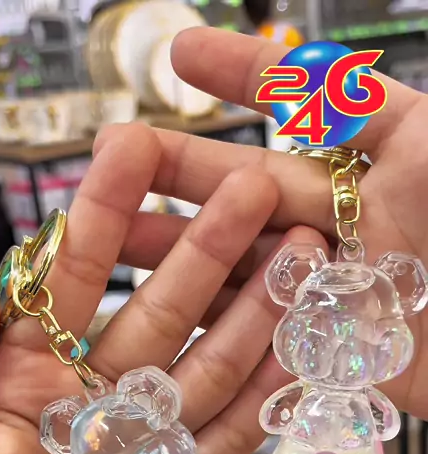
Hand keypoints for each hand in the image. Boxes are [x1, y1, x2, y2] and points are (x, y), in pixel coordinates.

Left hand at [0, 122, 320, 453]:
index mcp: (20, 384)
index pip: (68, 284)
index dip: (102, 217)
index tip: (135, 152)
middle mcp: (85, 403)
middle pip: (152, 312)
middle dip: (198, 252)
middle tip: (247, 191)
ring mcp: (138, 446)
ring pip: (201, 366)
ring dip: (245, 314)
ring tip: (295, 258)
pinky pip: (226, 438)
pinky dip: (260, 397)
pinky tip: (293, 346)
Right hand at [115, 28, 427, 418]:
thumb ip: (372, 106)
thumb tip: (307, 68)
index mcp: (387, 166)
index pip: (303, 110)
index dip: (246, 77)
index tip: (182, 55)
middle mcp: (353, 225)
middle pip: (252, 193)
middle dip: (184, 171)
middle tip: (115, 156)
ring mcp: (333, 290)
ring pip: (241, 263)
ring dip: (180, 248)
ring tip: (116, 235)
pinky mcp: (324, 351)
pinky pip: (256, 330)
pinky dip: (211, 317)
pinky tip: (163, 304)